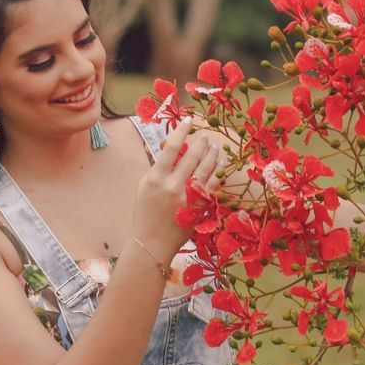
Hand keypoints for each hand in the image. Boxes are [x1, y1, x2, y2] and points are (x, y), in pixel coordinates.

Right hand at [131, 117, 220, 263]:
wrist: (151, 243)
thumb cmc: (144, 214)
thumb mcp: (143, 188)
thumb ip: (157, 169)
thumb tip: (172, 151)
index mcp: (155, 178)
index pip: (171, 147)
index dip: (181, 131)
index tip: (188, 120)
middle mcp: (172, 185)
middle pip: (192, 155)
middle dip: (201, 142)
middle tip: (206, 135)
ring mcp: (187, 196)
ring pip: (205, 168)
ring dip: (212, 154)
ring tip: (215, 145)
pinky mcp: (199, 206)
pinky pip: (212, 184)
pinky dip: (217, 172)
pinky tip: (221, 164)